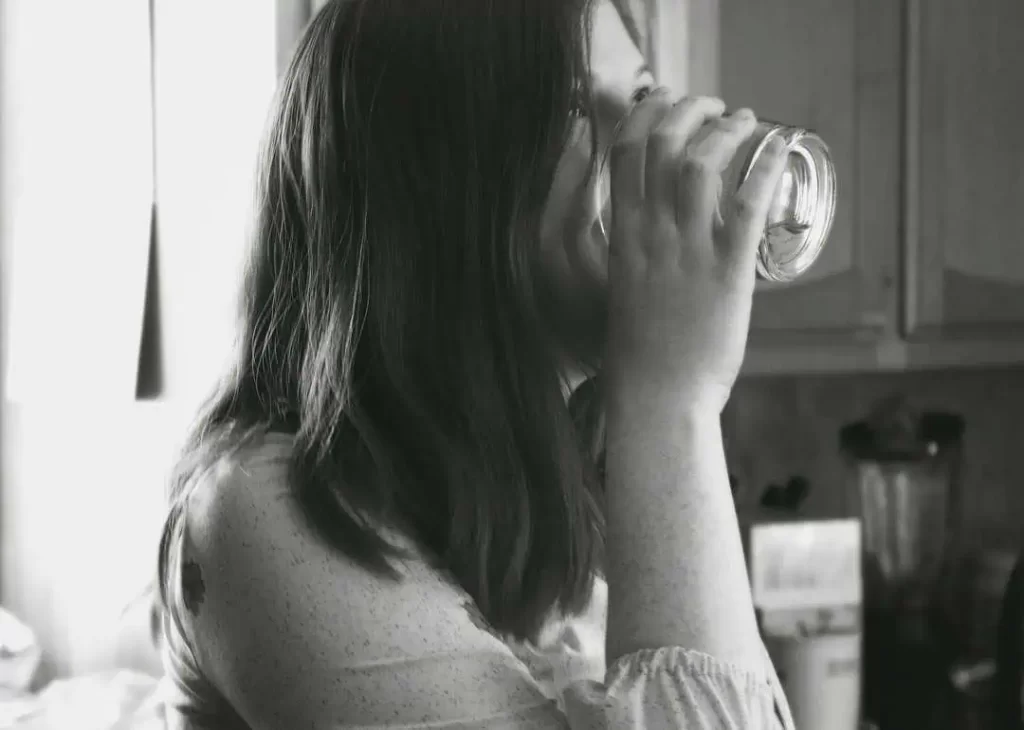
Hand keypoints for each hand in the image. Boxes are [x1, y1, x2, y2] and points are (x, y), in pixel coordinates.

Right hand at [603, 92, 788, 412]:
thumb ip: (637, 254)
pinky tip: (776, 151)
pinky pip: (745, 206)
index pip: (624, 153)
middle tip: (709, 105)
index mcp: (622, 237)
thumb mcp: (624, 290)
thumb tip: (661, 232)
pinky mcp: (727, 271)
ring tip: (743, 119)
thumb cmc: (639, 354)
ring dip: (724, 130)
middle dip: (687, 110)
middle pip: (662, 144)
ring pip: (701, 164)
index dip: (643, 115)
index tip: (660, 103)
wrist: (657, 396)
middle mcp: (651, 234)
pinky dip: (762, 170)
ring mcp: (688, 251)